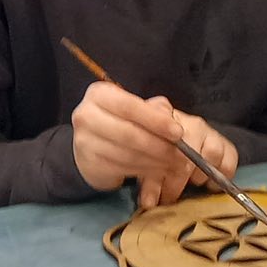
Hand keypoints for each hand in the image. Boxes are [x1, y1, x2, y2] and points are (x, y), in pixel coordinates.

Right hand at [71, 82, 238, 209]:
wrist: (90, 143)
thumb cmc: (119, 120)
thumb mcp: (135, 109)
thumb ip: (154, 111)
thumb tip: (174, 124)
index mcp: (99, 94)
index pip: (130, 106)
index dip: (156, 120)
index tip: (178, 133)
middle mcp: (86, 115)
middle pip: (128, 133)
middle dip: (160, 145)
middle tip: (182, 155)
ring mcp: (84, 141)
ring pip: (127, 154)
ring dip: (155, 161)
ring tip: (174, 164)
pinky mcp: (89, 163)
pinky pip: (122, 169)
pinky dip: (144, 171)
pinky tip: (158, 170)